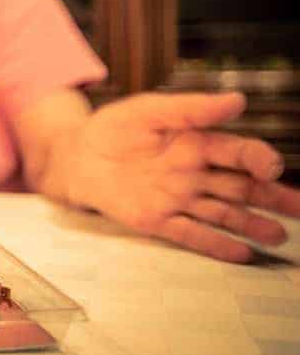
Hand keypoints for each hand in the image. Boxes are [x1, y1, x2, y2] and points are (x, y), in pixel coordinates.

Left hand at [70, 91, 295, 262]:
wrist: (75, 156)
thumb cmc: (113, 128)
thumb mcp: (149, 110)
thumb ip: (191, 108)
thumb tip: (237, 100)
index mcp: (197, 142)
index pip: (237, 152)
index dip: (258, 159)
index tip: (272, 167)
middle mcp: (194, 173)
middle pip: (241, 187)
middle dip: (272, 198)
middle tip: (298, 209)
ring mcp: (178, 198)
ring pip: (223, 213)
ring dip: (251, 225)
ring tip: (278, 236)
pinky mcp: (157, 220)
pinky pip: (190, 234)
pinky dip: (215, 244)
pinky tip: (242, 254)